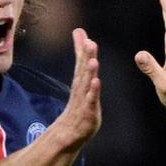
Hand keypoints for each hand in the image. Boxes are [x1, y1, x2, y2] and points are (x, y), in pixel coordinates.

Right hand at [54, 28, 101, 148]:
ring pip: (86, 86)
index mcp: (80, 82)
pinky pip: (91, 102)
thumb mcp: (80, 81)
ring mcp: (83, 101)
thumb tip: (78, 36)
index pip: (80, 63)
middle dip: (86, 57)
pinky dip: (93, 92)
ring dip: (89, 73)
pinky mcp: (88, 113)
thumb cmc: (78, 104)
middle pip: (83, 72)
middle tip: (89, 42)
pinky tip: (96, 82)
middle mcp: (80, 89)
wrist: (69, 133)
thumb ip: (80, 57)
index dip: (82, 49)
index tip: (81, 33)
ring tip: (93, 61)